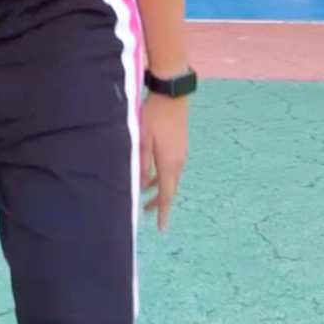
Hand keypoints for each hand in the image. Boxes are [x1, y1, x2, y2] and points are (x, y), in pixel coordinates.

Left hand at [140, 92, 188, 231]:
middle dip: (159, 202)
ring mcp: (181, 153)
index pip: (167, 194)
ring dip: (159, 189)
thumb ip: (142, 164)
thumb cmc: (154, 116)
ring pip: (170, 178)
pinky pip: (172, 168)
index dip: (163, 211)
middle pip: (169, 188)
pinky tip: (152, 175)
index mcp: (170, 163)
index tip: (162, 228)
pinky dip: (162, 176)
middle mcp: (179, 162)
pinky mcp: (180, 146)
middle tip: (145, 211)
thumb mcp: (143, 140)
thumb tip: (141, 185)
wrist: (172, 96)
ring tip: (146, 196)